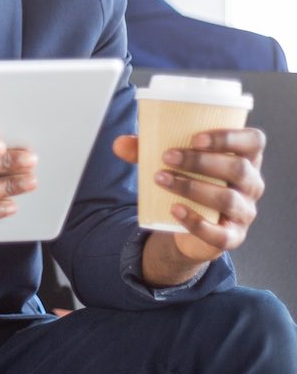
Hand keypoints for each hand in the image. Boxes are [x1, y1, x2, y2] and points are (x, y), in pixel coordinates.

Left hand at [113, 128, 265, 282]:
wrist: (185, 222)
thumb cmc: (187, 179)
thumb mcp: (170, 161)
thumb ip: (145, 150)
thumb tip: (119, 144)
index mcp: (244, 158)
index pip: (254, 142)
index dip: (230, 137)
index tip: (196, 137)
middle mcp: (251, 184)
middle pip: (238, 169)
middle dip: (200, 161)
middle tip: (167, 157)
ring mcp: (244, 212)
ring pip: (227, 198)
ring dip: (191, 186)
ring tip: (161, 178)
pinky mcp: (232, 237)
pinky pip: (219, 233)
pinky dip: (195, 221)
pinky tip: (174, 209)